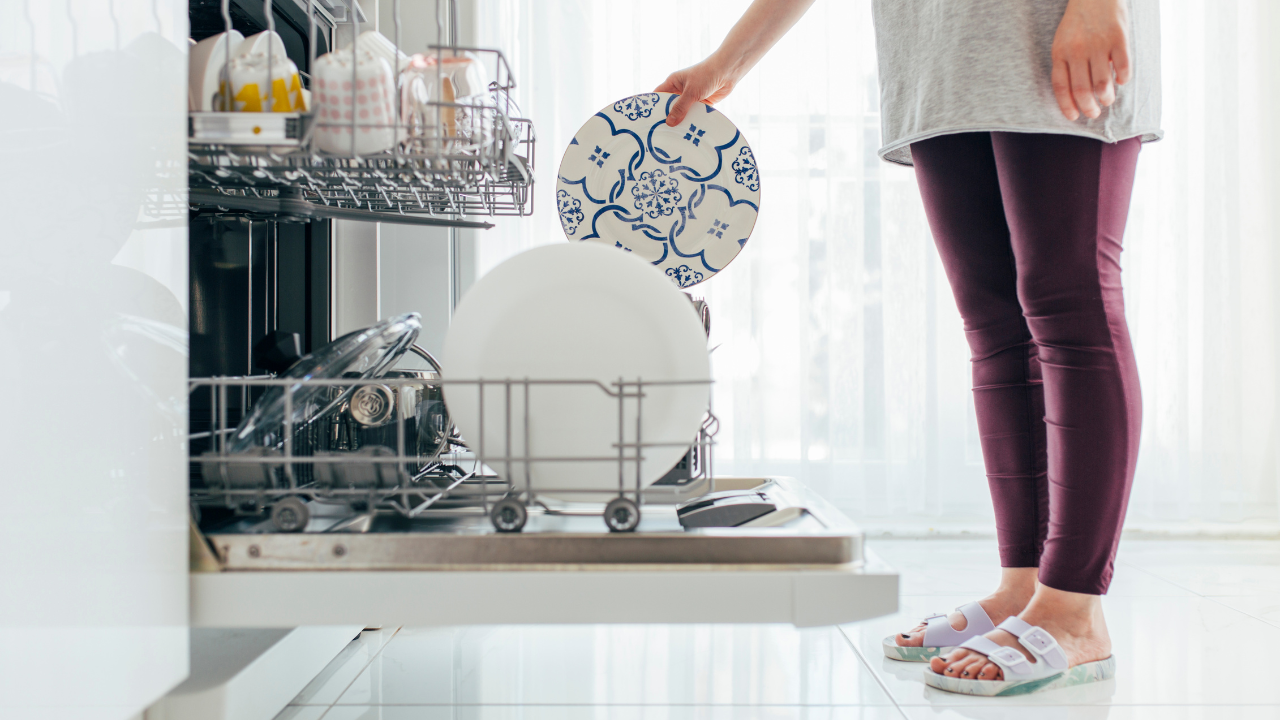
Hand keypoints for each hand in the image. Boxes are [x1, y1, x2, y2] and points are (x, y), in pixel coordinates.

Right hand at [655, 53, 741, 126]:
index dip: (653, 107)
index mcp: (673, 83)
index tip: (649, 121)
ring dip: (681, 121)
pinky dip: (693, 121)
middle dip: (667, 118)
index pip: (658, 96)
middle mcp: (680, 91)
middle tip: (661, 133)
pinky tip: (689, 132)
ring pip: (682, 113)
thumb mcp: (691, 92)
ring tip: (674, 136)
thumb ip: (680, 108)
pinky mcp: (701, 104)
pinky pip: (694, 115)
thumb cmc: (706, 74)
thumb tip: (669, 123)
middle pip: (669, 107)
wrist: (728, 71)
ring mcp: (691, 98)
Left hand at [1050, 0, 1130, 120]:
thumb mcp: (1063, 42)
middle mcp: (1078, 51)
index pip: (1061, 87)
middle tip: (1094, 113)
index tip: (1074, 117)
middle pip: (1082, 90)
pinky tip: (1122, 80)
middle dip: (1089, 107)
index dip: (1067, 106)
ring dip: (1106, 98)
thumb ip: (1066, 65)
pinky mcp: (1118, 38)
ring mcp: (1098, 45)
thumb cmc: (1078, 22)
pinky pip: (1123, 67)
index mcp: (1060, 53)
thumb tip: (1076, 95)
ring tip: (1108, 99)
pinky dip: (1123, 79)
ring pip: (1103, 84)